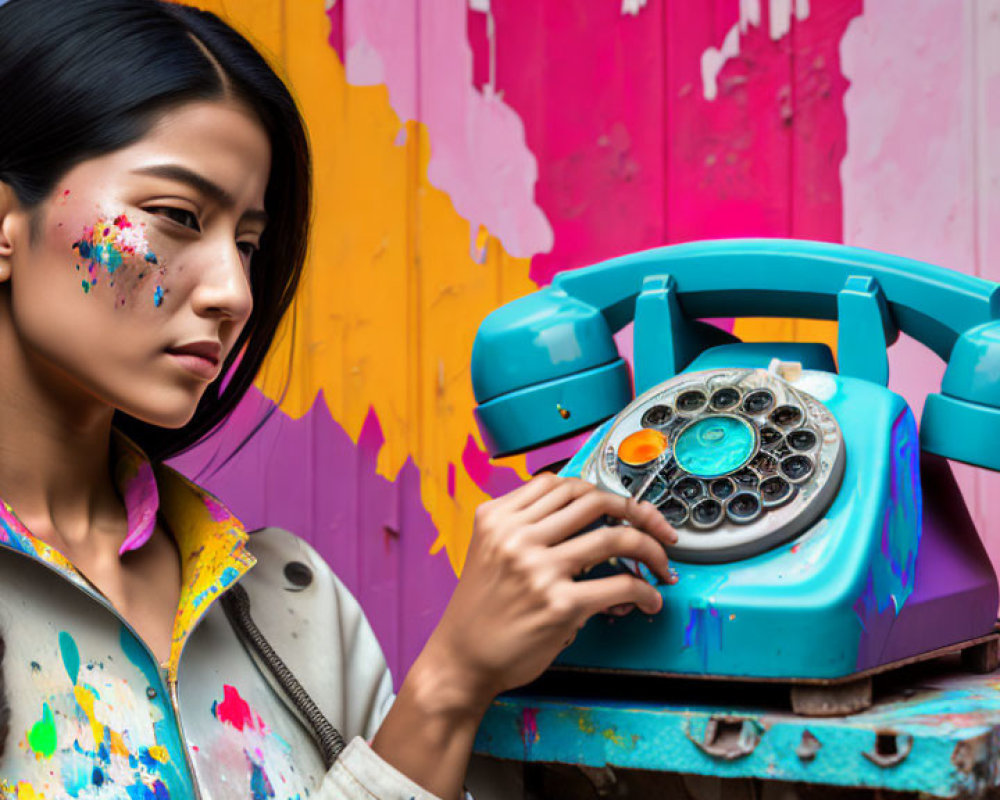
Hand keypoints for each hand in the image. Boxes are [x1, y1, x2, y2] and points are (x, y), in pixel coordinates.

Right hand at [422, 474, 678, 708]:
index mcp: (497, 517)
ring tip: (662, 565)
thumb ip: (525, 527)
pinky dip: (645, 591)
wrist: (461, 660)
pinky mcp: (560, 604)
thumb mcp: (489, 551)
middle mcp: (516, 536)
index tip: (621, 507)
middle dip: (637, 511)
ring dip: (652, 549)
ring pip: (616, 537)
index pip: (560, 484)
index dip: (599, 491)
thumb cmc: (480, 610)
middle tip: (656, 529)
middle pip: (594, 500)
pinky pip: (621, 584)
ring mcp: (539, 569)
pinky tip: (648, 600)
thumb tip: (587, 517)